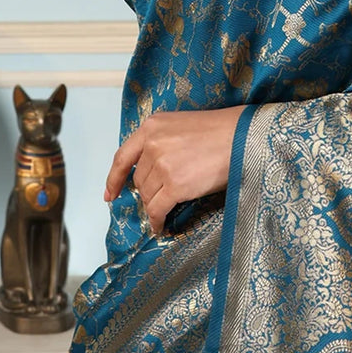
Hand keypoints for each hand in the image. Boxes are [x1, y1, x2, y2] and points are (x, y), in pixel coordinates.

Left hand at [104, 105, 245, 235]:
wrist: (241, 136)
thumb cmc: (218, 131)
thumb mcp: (180, 126)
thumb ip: (160, 143)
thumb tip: (150, 173)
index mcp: (152, 126)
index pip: (123, 157)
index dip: (114, 179)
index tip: (110, 195)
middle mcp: (152, 144)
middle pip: (139, 180)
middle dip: (150, 191)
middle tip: (166, 195)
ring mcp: (162, 165)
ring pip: (148, 196)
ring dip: (157, 204)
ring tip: (171, 206)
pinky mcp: (174, 185)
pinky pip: (157, 210)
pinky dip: (158, 221)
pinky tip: (162, 226)